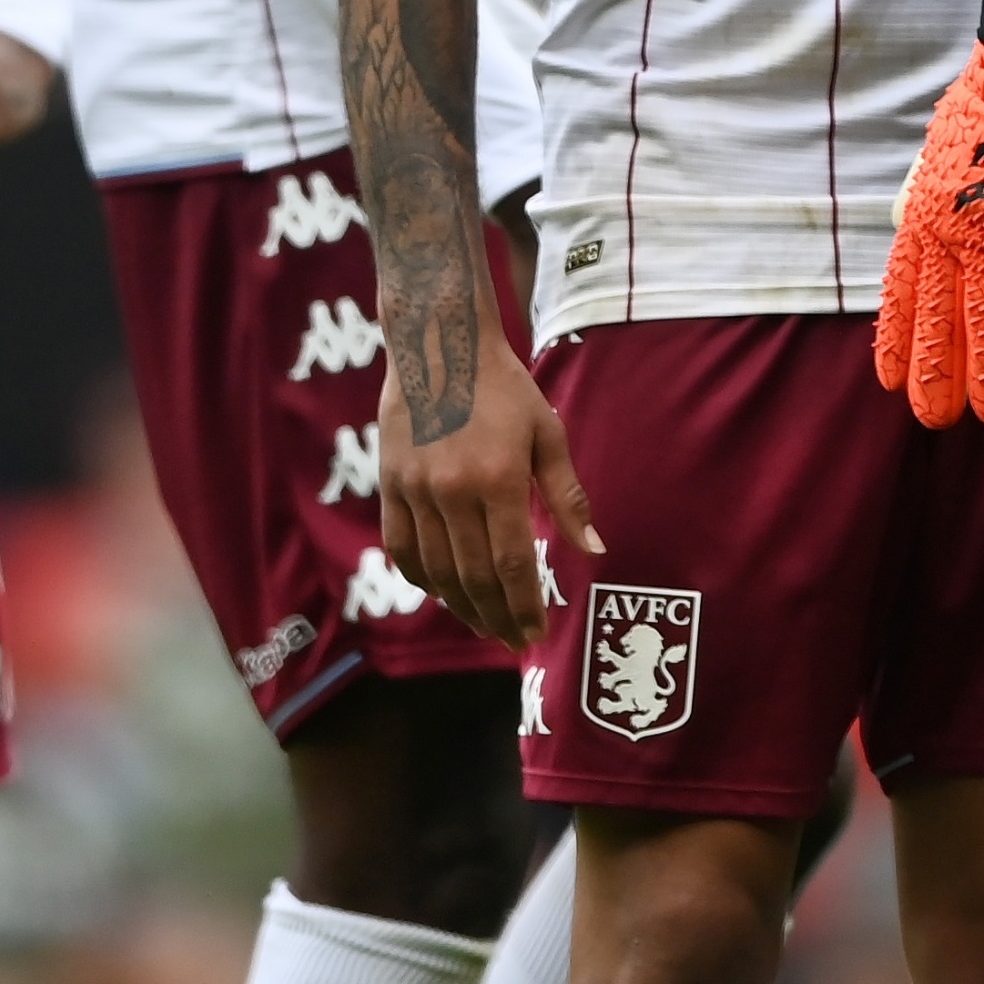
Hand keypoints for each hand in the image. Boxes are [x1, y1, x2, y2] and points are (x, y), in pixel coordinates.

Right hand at [376, 322, 597, 647]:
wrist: (439, 342)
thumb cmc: (503, 386)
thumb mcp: (547, 433)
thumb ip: (568, 497)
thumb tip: (593, 551)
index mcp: (498, 479)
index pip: (512, 565)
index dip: (524, 607)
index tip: (535, 635)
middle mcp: (453, 492)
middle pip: (474, 577)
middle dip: (497, 618)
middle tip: (513, 641)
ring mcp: (416, 490)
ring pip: (437, 570)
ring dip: (462, 607)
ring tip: (484, 626)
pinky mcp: (390, 484)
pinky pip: (402, 547)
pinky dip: (422, 578)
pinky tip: (442, 593)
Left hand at [877, 46, 983, 426]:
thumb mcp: (943, 151)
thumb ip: (932, 197)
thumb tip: (923, 229)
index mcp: (923, 211)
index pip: (902, 289)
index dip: (898, 337)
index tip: (891, 381)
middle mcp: (946, 226)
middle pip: (936, 315)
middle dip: (938, 372)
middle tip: (941, 419)